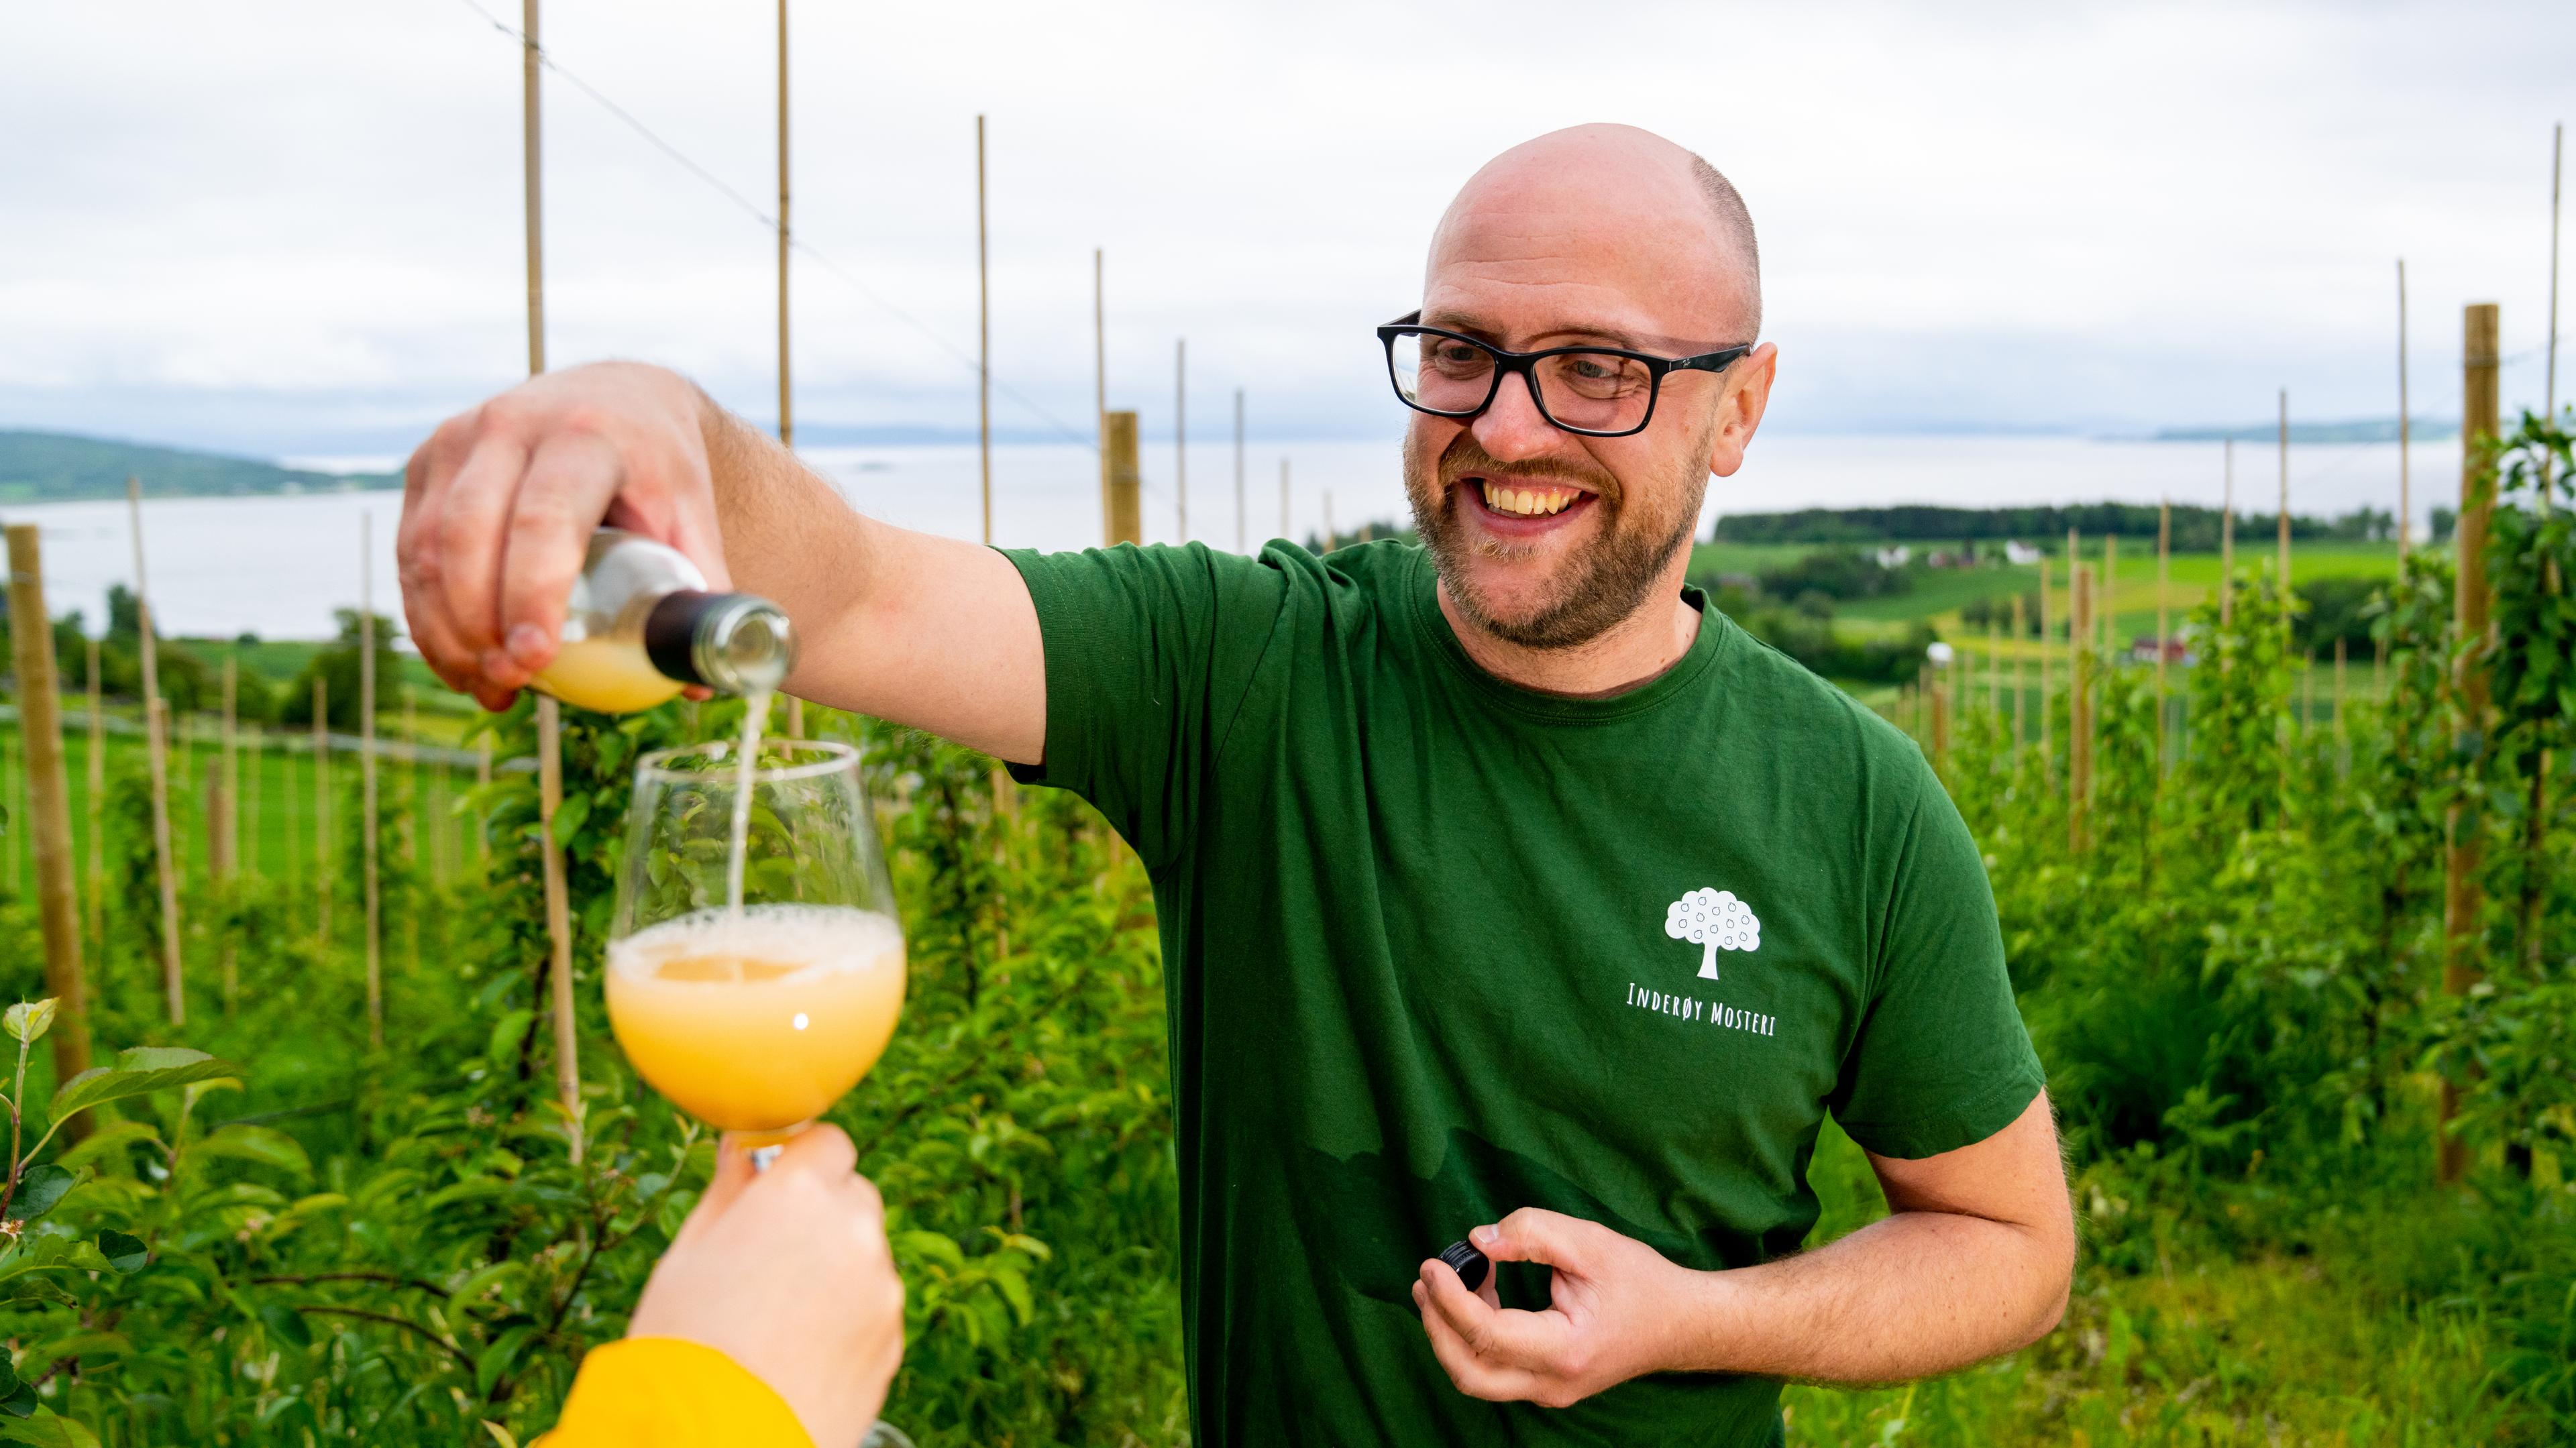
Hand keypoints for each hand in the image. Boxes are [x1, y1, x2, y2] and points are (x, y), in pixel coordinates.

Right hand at [397, 361, 732, 709]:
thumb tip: (696, 685)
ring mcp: (458, 441)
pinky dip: (428, 614)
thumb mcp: (692, 514)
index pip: (545, 517)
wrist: (614, 396)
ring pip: (427, 547)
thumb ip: (700, 591)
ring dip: (447, 629)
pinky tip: (462, 661)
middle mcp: (510, 427)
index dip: (532, 592)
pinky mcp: (426, 463)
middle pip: (469, 533)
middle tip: (509, 682)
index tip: (536, 658)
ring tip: (490, 686)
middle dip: (478, 621)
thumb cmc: (658, 467)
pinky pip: (412, 550)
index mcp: (586, 434)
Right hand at [629, 1126, 904, 1446]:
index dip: (801, 1164)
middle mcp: (853, 1228)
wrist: (714, 1438)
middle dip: (822, 1215)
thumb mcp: (688, 1254)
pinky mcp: (893, 1336)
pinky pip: (873, 1307)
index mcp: (799, 1193)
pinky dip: (848, 1317)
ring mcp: (881, 1285)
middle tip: (770, 1259)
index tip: (775, 1188)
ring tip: (778, 1320)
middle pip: (852, 1197)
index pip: (827, 1141)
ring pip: (865, 1255)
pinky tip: (801, 1351)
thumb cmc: (684, 1342)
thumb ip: (730, 1190)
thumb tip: (745, 1147)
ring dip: (836, 1269)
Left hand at [1412, 1208, 1699, 1408]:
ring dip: (1450, 1332)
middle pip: (1468, 1372)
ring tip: (1444, 1281)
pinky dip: (1474, 1336)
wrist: (1681, 1323)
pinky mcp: (1547, 1385)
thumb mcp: (1589, 1242)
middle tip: (1426, 1278)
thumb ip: (1532, 1234)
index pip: (1487, 1334)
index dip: (1450, 1299)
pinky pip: (1494, 1370)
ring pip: (1476, 1377)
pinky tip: (1480, 1293)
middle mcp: (1553, 1383)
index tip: (1432, 1264)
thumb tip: (1478, 1240)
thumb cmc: (1640, 1282)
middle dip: (1436, 1326)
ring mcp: (1550, 1391)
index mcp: (1565, 1350)